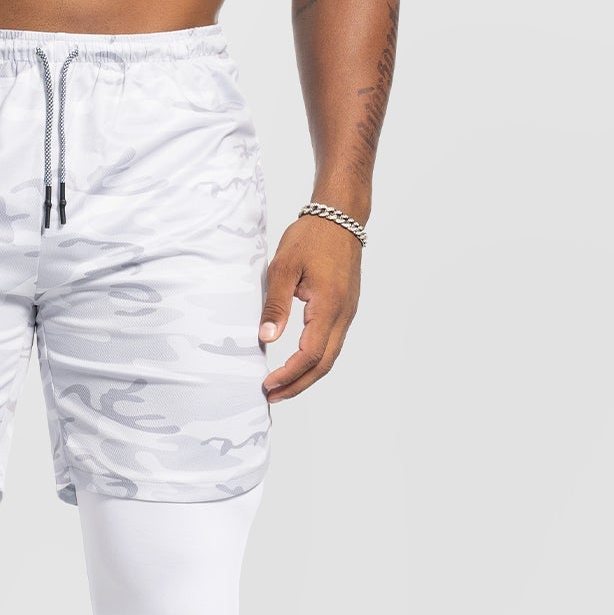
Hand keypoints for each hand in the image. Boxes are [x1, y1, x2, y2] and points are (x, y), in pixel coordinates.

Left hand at [258, 214, 361, 400]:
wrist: (340, 218)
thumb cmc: (311, 237)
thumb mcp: (283, 267)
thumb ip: (275, 304)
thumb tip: (266, 338)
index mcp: (329, 306)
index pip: (310, 354)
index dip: (289, 374)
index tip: (267, 385)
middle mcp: (343, 315)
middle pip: (324, 364)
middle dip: (298, 384)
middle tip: (272, 396)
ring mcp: (347, 313)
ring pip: (330, 356)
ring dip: (306, 375)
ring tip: (281, 386)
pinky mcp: (345, 309)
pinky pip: (332, 343)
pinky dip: (315, 360)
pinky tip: (297, 363)